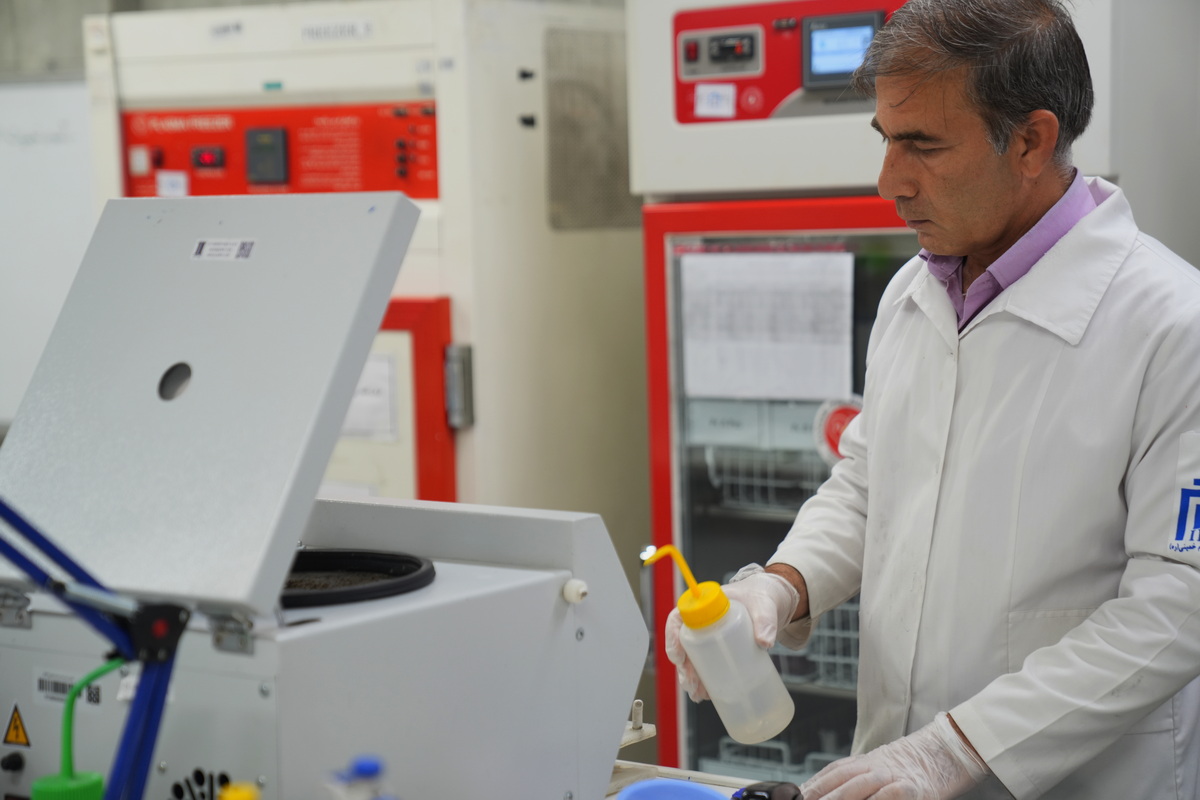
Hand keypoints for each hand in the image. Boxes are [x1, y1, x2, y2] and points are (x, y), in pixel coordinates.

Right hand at [664, 564, 799, 700]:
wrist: (772, 603)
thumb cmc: (761, 597)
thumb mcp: (764, 606)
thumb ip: (765, 620)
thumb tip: (765, 642)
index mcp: (706, 605)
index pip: (678, 618)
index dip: (672, 637)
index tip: (679, 657)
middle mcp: (704, 622)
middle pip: (683, 644)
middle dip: (683, 667)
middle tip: (691, 684)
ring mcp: (712, 637)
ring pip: (693, 658)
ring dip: (692, 678)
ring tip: (699, 695)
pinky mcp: (722, 650)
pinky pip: (707, 666)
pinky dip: (705, 681)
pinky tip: (708, 695)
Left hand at [800, 713, 988, 799]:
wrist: (947, 752)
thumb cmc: (914, 767)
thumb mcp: (883, 769)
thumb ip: (859, 780)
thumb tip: (830, 791)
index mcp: (866, 761)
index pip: (833, 773)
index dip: (814, 784)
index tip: (798, 795)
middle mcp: (876, 766)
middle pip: (841, 779)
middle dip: (821, 793)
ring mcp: (894, 776)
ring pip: (859, 786)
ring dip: (839, 797)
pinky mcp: (913, 788)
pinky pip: (890, 795)